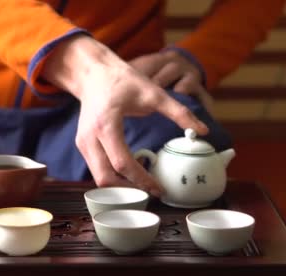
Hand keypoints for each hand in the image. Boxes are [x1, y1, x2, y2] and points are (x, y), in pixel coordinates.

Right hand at [41, 36, 208, 195]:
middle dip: (128, 190)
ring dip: (120, 186)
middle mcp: (89, 138)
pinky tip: (131, 172)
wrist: (93, 73)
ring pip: (98, 178)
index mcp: (106, 125)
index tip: (158, 188)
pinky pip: (96, 170)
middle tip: (151, 192)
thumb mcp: (153, 93)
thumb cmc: (121, 81)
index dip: (141, 180)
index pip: (122, 163)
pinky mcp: (82, 146)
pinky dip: (113, 176)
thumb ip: (179, 112)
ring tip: (143, 183)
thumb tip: (202, 130)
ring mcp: (82, 143)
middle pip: (105, 179)